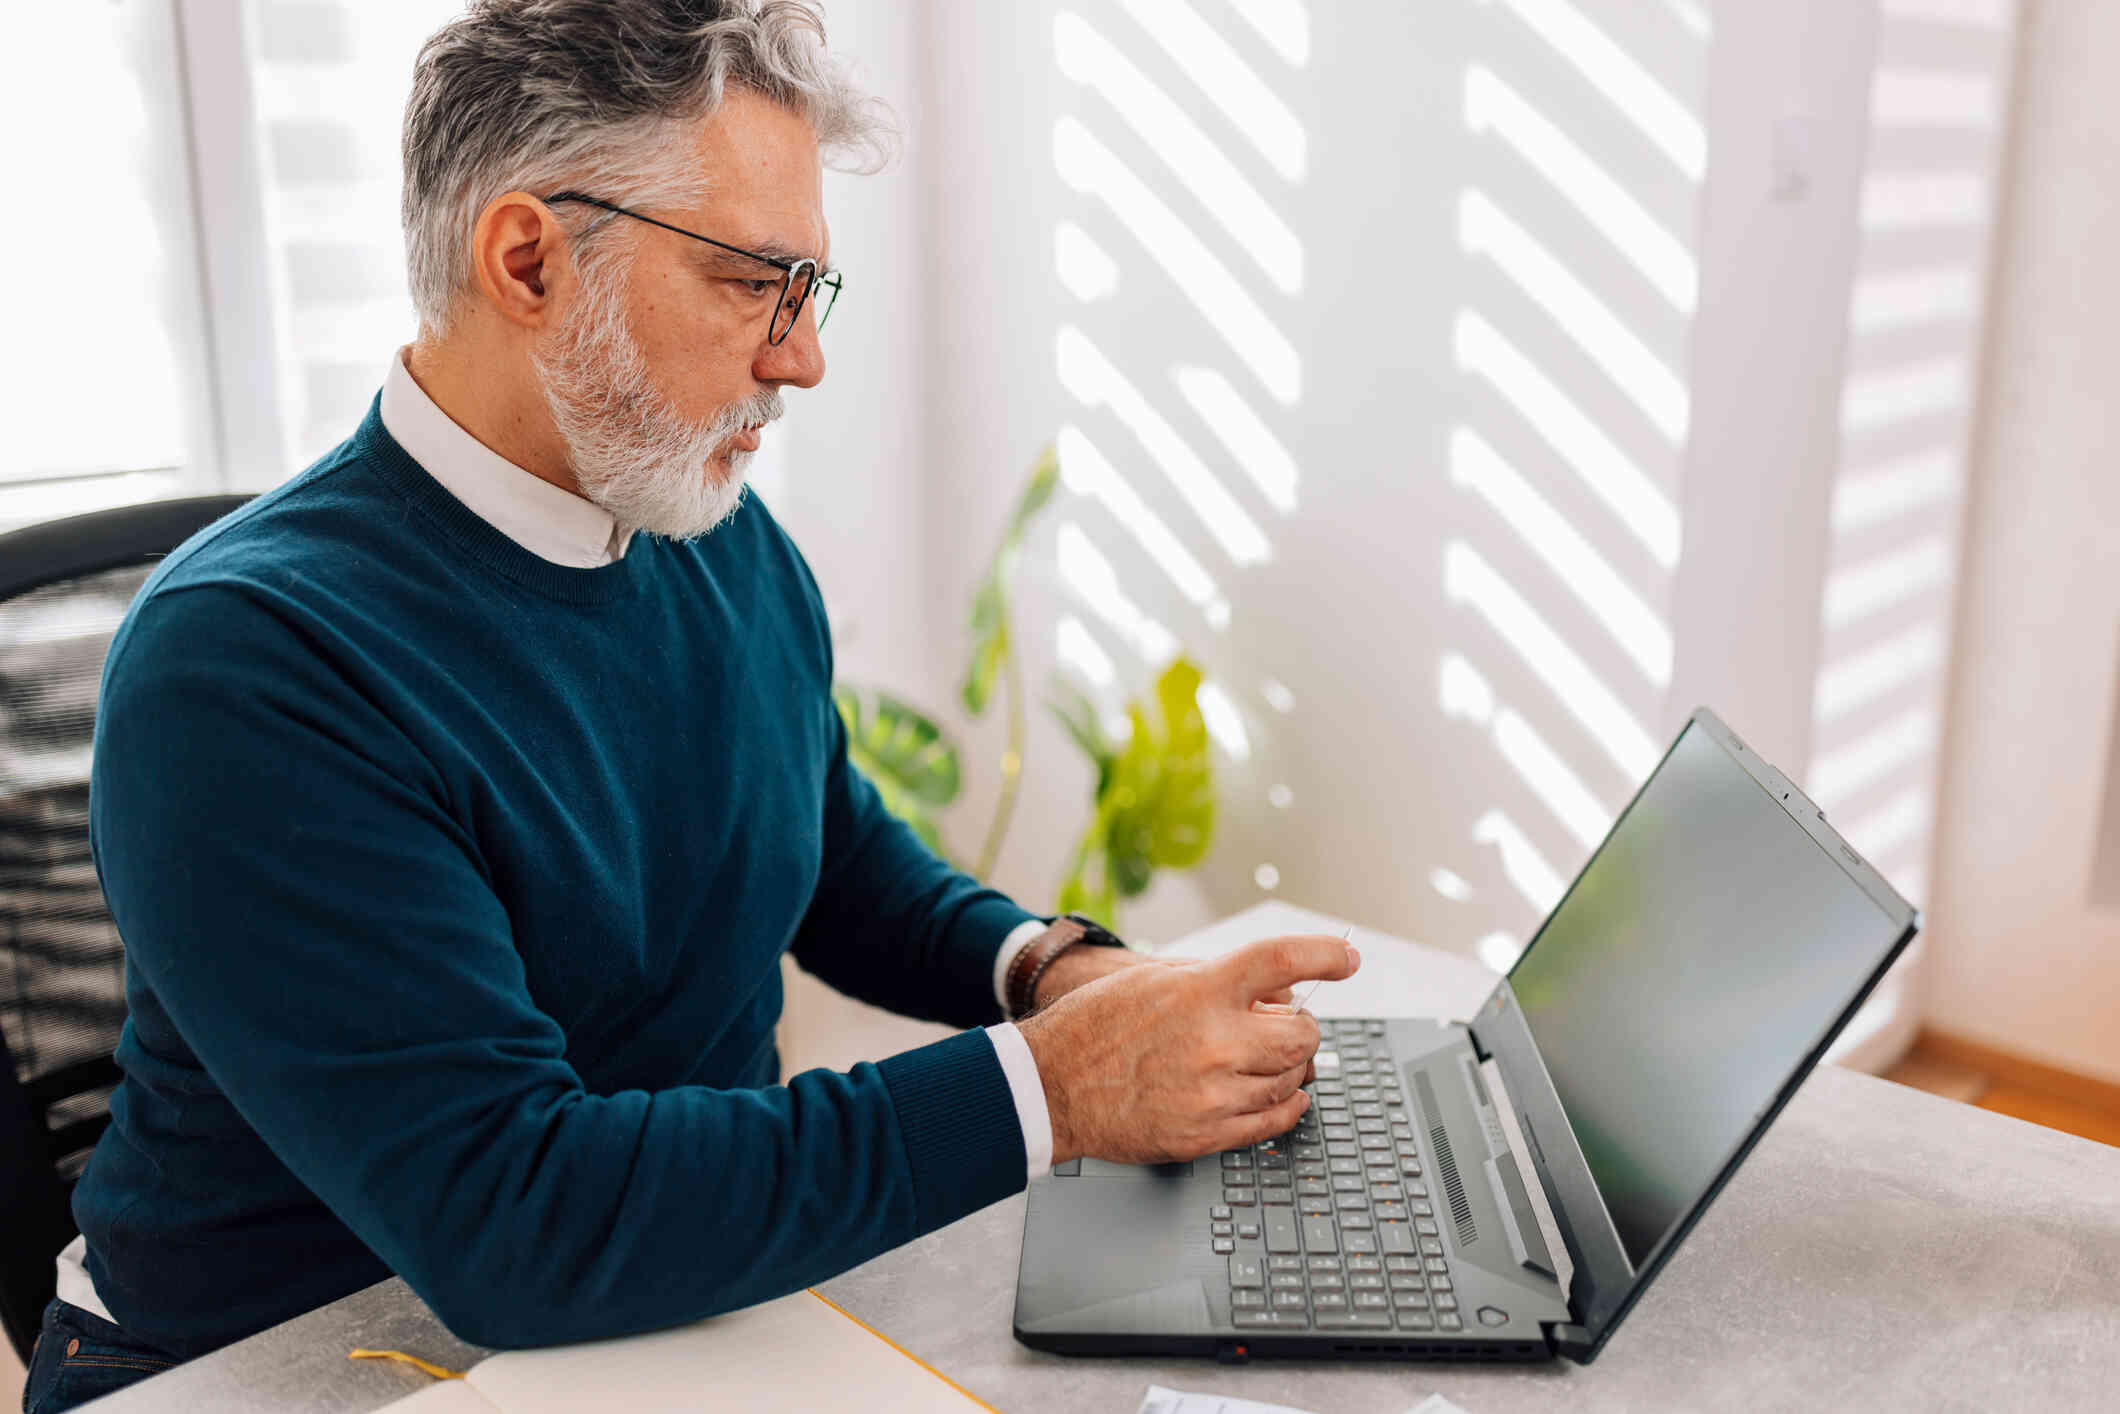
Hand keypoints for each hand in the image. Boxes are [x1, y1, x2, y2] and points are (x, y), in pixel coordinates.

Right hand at [1015, 934, 1360, 1164]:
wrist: (1050, 1086)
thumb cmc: (1097, 1027)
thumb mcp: (1155, 980)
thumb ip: (1219, 981)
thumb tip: (1275, 994)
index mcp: (1202, 991)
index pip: (1283, 961)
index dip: (1325, 954)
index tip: (1345, 957)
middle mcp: (1215, 1041)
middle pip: (1303, 1034)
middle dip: (1301, 1029)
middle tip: (1282, 1025)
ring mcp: (1214, 1093)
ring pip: (1293, 1079)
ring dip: (1289, 1066)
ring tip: (1261, 1059)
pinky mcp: (1207, 1134)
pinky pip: (1275, 1120)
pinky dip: (1288, 1105)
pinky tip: (1282, 1094)